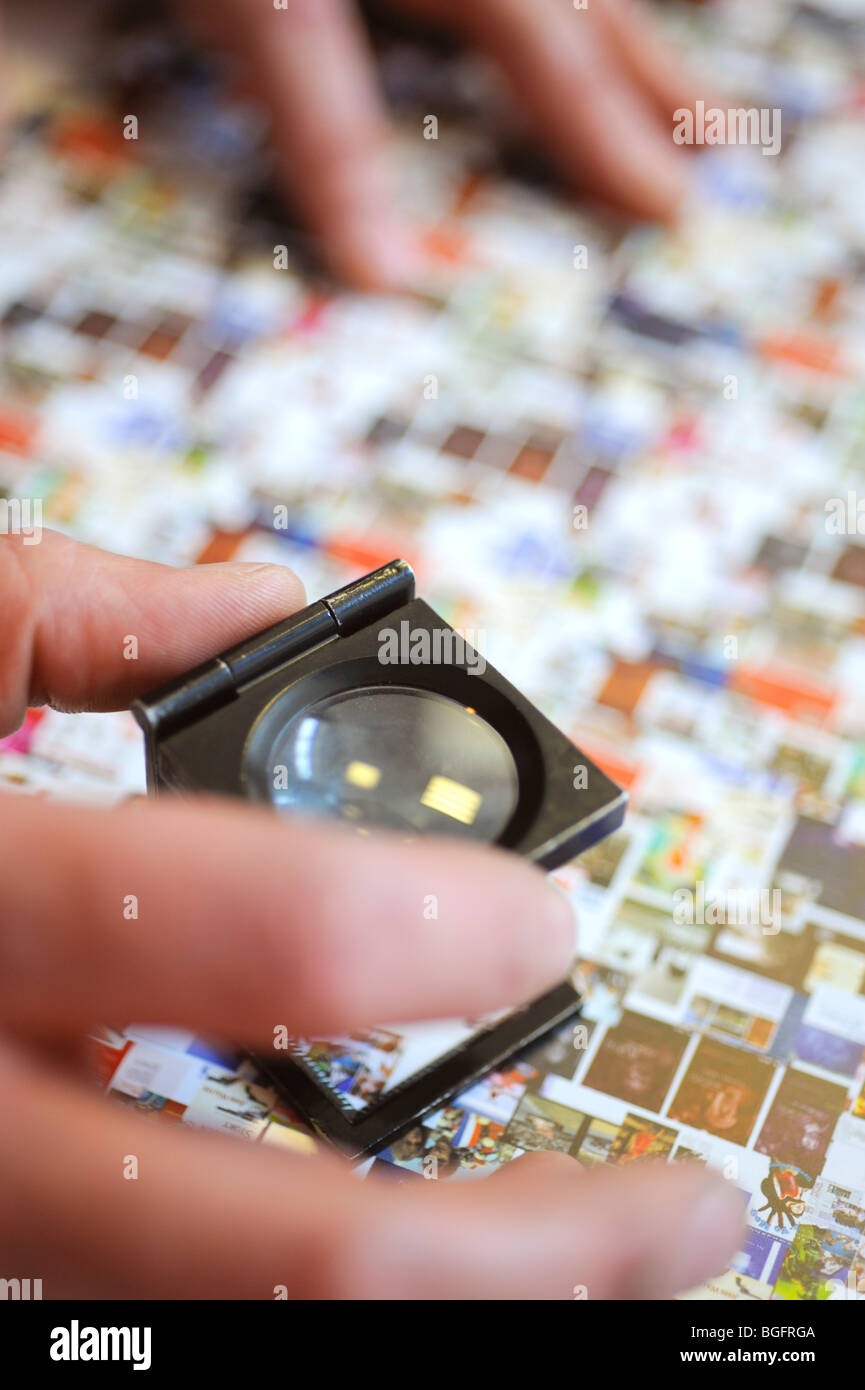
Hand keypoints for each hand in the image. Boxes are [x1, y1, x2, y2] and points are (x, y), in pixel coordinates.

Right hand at [0, 531, 743, 1297]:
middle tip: (684, 1212)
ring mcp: (4, 1217)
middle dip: (544, 1249)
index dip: (441, 935)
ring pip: (264, 1343)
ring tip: (610, 1267)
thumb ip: (72, 620)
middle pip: (308, 1260)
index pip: (267, 942)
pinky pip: (197, 1314)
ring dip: (486, 1314)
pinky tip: (433, 1259)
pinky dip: (338, 1299)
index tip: (542, 923)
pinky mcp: (12, 1251)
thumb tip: (249, 600)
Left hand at [181, 0, 702, 287]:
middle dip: (637, 77)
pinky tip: (565, 22)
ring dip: (615, 27)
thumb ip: (321, 122)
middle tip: (710, 146)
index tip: (666, 209)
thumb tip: (386, 276)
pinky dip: (555, 8)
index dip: (601, 132)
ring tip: (678, 78)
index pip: (538, 41)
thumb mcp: (255, 5)